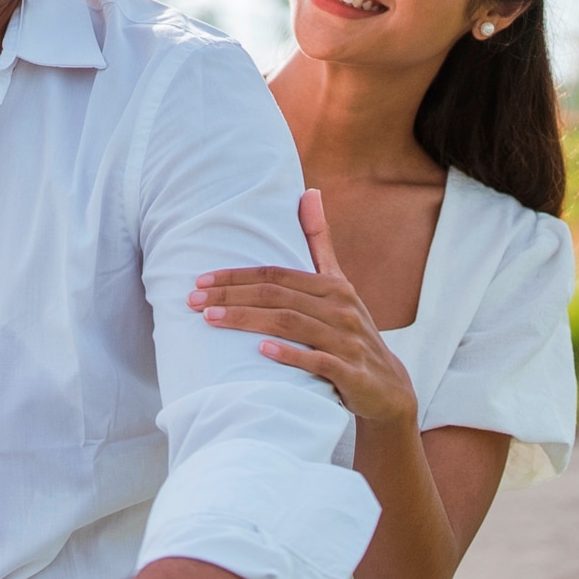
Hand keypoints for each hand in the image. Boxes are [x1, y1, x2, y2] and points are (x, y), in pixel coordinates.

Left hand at [188, 187, 417, 428]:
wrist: (386, 385)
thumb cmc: (349, 330)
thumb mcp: (338, 286)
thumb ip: (319, 243)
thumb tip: (308, 193)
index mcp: (334, 287)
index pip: (276, 275)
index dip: (237, 276)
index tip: (201, 280)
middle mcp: (340, 309)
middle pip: (277, 296)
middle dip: (231, 296)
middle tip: (192, 301)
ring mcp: (346, 341)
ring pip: (290, 324)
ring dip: (247, 320)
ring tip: (210, 320)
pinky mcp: (350, 372)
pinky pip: (317, 361)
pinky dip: (289, 354)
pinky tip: (261, 351)